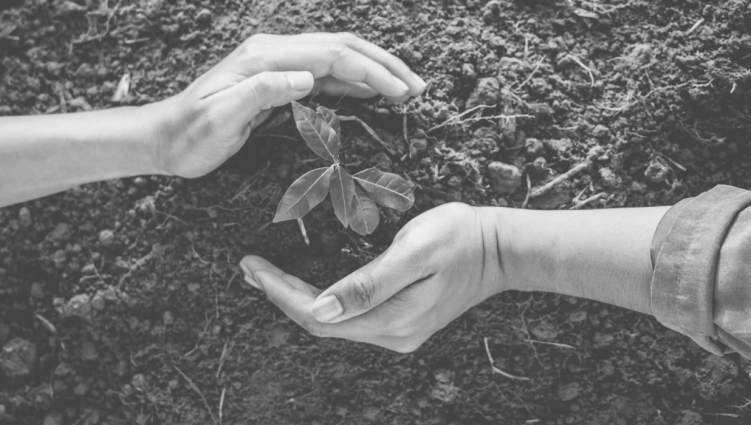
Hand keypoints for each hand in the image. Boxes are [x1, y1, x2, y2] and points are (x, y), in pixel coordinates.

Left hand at [138, 32, 427, 177]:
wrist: (163, 139)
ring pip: (337, 57)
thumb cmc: (190, 137)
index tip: (402, 92)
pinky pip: (325, 75)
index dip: (371, 71)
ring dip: (374, 70)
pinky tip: (373, 95)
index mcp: (265, 56)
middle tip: (418, 88)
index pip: (332, 55)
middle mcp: (274, 51)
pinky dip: (354, 82)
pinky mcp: (277, 79)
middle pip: (342, 47)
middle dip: (384, 65)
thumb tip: (307, 77)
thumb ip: (263, 92)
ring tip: (407, 89)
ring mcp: (276, 63)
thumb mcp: (221, 119)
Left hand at [238, 203, 504, 352]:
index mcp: (391, 319)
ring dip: (296, 300)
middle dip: (280, 296)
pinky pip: (349, 318)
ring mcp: (397, 331)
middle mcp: (391, 334)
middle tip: (248, 268)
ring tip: (264, 276)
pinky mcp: (401, 321)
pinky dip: (319, 301)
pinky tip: (304, 287)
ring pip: (333, 323)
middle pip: (320, 323)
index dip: (280, 292)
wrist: (502, 248)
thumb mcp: (414, 251)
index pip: (318, 315)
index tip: (252, 266)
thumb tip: (320, 307)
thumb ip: (368, 282)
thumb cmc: (460, 237)